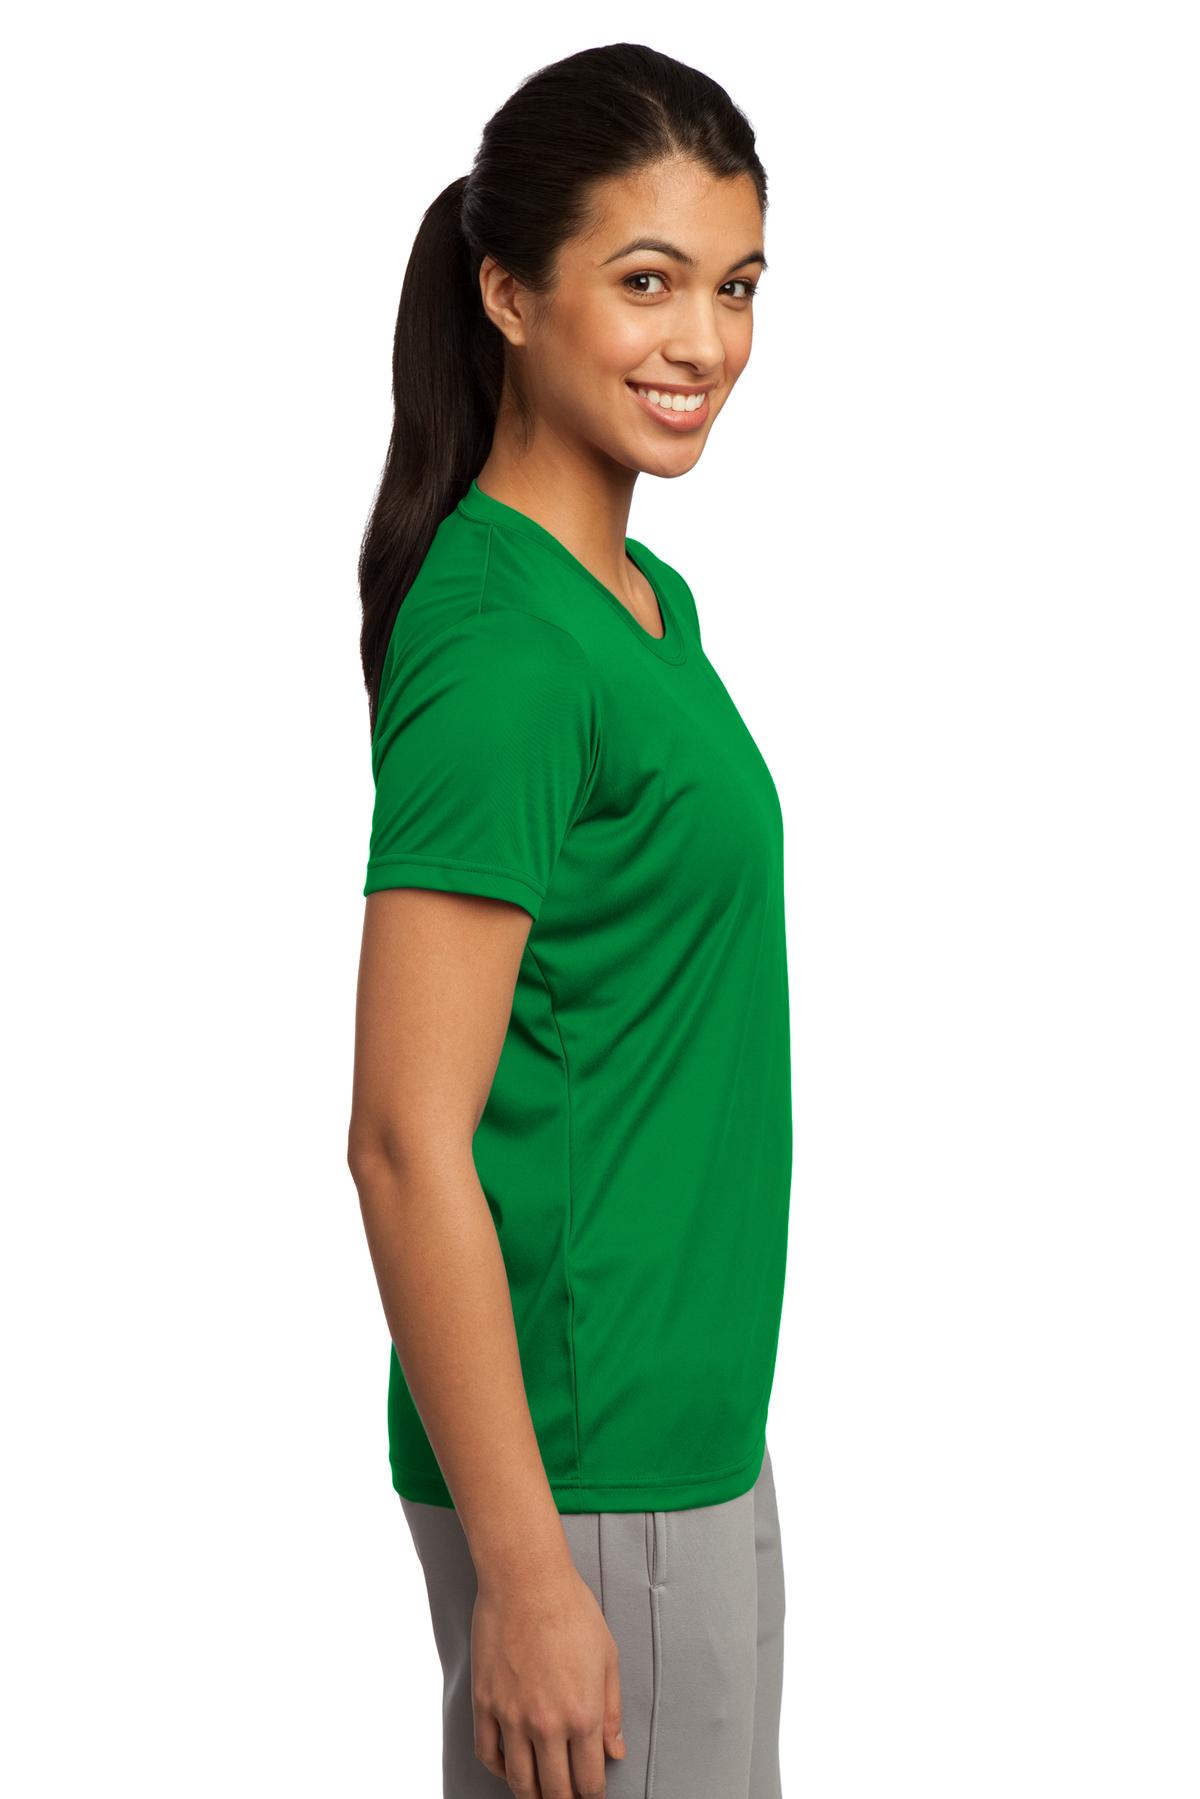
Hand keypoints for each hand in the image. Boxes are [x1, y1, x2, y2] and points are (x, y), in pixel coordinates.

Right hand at [470, 1559, 624, 1796]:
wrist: (526, 1580)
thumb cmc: (570, 1609)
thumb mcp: (607, 1658)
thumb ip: (612, 1711)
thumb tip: (614, 1751)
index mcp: (584, 1714)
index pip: (589, 1781)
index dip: (592, 1794)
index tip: (591, 1793)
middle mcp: (547, 1724)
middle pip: (554, 1791)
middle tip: (566, 1797)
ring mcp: (512, 1716)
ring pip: (519, 1782)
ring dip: (531, 1795)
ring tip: (538, 1793)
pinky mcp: (485, 1703)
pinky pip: (488, 1753)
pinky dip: (499, 1769)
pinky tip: (509, 1767)